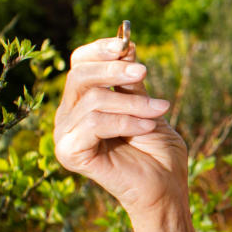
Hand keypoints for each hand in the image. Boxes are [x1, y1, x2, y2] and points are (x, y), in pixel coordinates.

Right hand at [52, 36, 187, 219]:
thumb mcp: (148, 106)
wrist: (165, 189)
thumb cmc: (158, 152)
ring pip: (94, 100)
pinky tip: (147, 128)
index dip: (100, 50)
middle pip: (80, 76)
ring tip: (160, 111)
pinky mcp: (70, 153)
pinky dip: (126, 121)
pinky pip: (94, 123)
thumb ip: (132, 82)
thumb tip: (126, 44)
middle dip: (115, 70)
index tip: (126, 43)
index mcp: (84, 103)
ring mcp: (66, 135)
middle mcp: (69, 117)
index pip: (79, 65)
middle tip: (145, 72)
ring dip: (133, 103)